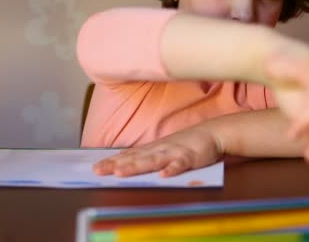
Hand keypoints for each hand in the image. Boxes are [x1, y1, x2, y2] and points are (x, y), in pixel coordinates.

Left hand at [93, 125, 221, 176]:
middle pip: (135, 158)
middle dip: (116, 164)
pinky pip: (181, 164)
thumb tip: (124, 161)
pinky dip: (172, 169)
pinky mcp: (191, 156)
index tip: (95, 168)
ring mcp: (174, 152)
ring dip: (136, 166)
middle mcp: (160, 149)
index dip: (112, 161)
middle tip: (98, 171)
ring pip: (153, 160)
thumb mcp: (164, 149)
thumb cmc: (186, 143)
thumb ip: (146, 156)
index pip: (129, 155)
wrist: (213, 132)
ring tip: (120, 173)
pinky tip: (164, 176)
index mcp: (153, 149)